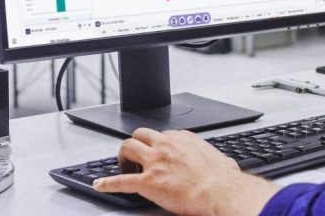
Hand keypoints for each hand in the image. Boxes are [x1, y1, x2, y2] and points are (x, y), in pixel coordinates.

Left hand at [94, 128, 277, 215]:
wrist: (219, 191)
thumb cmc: (223, 179)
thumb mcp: (222, 161)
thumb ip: (216, 160)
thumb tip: (225, 165)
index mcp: (184, 140)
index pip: (164, 135)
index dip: (158, 144)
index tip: (158, 150)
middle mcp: (167, 146)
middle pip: (141, 134)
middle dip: (136, 142)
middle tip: (135, 155)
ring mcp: (155, 162)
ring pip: (128, 147)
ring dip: (122, 156)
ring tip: (122, 166)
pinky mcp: (147, 182)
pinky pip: (121, 181)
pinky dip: (107, 183)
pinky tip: (100, 185)